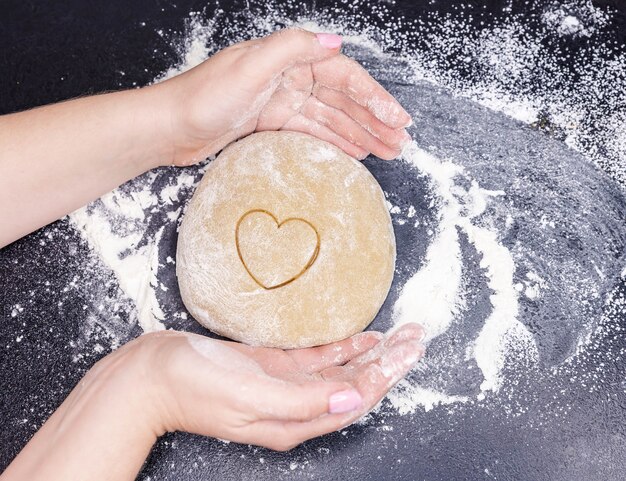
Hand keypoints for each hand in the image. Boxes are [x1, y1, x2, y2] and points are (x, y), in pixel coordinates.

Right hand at [147, 324, 424, 450]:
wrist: (151, 376)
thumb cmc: (194, 386)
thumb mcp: (250, 395)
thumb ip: (303, 399)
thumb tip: (353, 397)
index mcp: (293, 421)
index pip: (354, 400)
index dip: (385, 377)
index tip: (409, 353)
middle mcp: (295, 407)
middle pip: (353, 386)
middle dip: (387, 364)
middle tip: (415, 338)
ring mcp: (284, 387)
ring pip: (339, 372)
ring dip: (370, 355)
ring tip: (399, 337)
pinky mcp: (271, 369)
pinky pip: (317, 361)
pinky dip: (342, 349)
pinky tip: (362, 339)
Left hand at [153, 28, 412, 165]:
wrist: (168, 127)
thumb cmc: (203, 97)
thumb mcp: (250, 67)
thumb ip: (292, 50)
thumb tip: (335, 41)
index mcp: (288, 59)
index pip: (344, 77)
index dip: (374, 97)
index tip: (398, 119)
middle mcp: (288, 76)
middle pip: (342, 99)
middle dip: (374, 119)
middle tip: (400, 142)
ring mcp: (280, 100)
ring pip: (330, 117)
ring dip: (359, 133)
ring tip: (385, 152)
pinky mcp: (269, 122)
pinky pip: (311, 130)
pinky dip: (334, 140)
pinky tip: (353, 151)